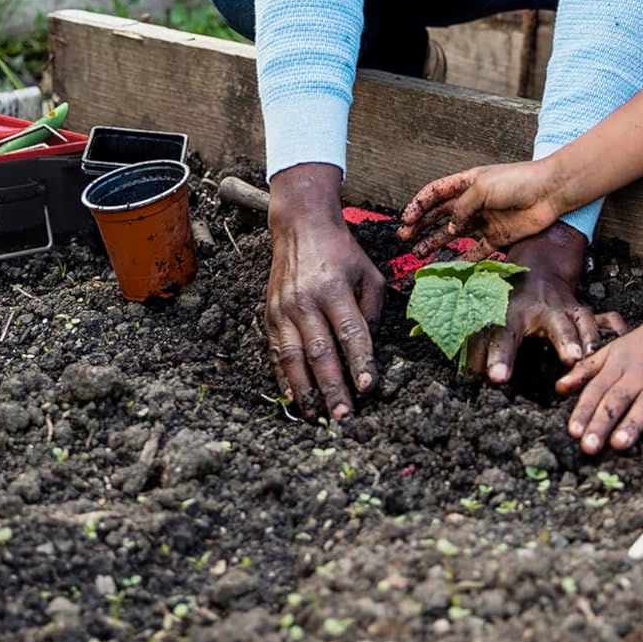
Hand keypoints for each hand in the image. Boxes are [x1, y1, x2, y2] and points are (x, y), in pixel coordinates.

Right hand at [266, 163, 385, 420]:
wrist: (300, 225)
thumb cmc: (340, 251)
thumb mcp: (368, 271)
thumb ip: (372, 307)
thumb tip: (368, 344)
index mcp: (334, 289)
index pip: (350, 331)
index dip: (360, 361)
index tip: (368, 387)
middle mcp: (306, 300)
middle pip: (321, 351)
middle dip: (333, 387)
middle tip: (343, 416)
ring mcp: (284, 308)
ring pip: (294, 356)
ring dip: (305, 390)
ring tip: (316, 415)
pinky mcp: (270, 312)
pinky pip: (276, 350)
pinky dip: (283, 376)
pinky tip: (292, 397)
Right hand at [397, 158, 565, 254]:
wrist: (549, 193)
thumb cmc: (517, 181)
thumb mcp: (481, 188)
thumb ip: (461, 208)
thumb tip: (451, 228)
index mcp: (466, 183)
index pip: (435, 194)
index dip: (418, 205)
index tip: (406, 219)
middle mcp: (473, 202)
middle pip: (440, 215)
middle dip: (421, 225)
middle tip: (404, 238)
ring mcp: (484, 220)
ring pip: (454, 234)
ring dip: (435, 242)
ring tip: (419, 253)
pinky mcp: (498, 237)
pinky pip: (476, 251)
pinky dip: (462, 259)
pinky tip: (449, 267)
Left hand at [468, 223, 627, 381]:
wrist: (539, 268)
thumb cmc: (509, 298)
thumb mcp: (489, 314)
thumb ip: (479, 343)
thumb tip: (467, 370)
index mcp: (514, 314)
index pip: (503, 336)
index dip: (499, 357)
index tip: (497, 378)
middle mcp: (544, 311)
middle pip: (556, 325)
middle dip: (565, 340)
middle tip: (571, 359)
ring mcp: (568, 310)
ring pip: (583, 322)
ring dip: (591, 338)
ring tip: (596, 355)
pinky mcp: (585, 312)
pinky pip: (605, 320)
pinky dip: (615, 330)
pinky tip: (623, 341)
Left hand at [556, 314, 642, 453]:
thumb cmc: (641, 344)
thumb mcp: (610, 351)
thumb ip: (585, 370)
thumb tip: (559, 388)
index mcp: (616, 365)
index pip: (595, 390)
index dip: (584, 410)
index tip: (573, 432)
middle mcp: (636, 375)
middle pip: (616, 400)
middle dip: (601, 423)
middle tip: (588, 447)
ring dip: (630, 424)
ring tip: (617, 444)